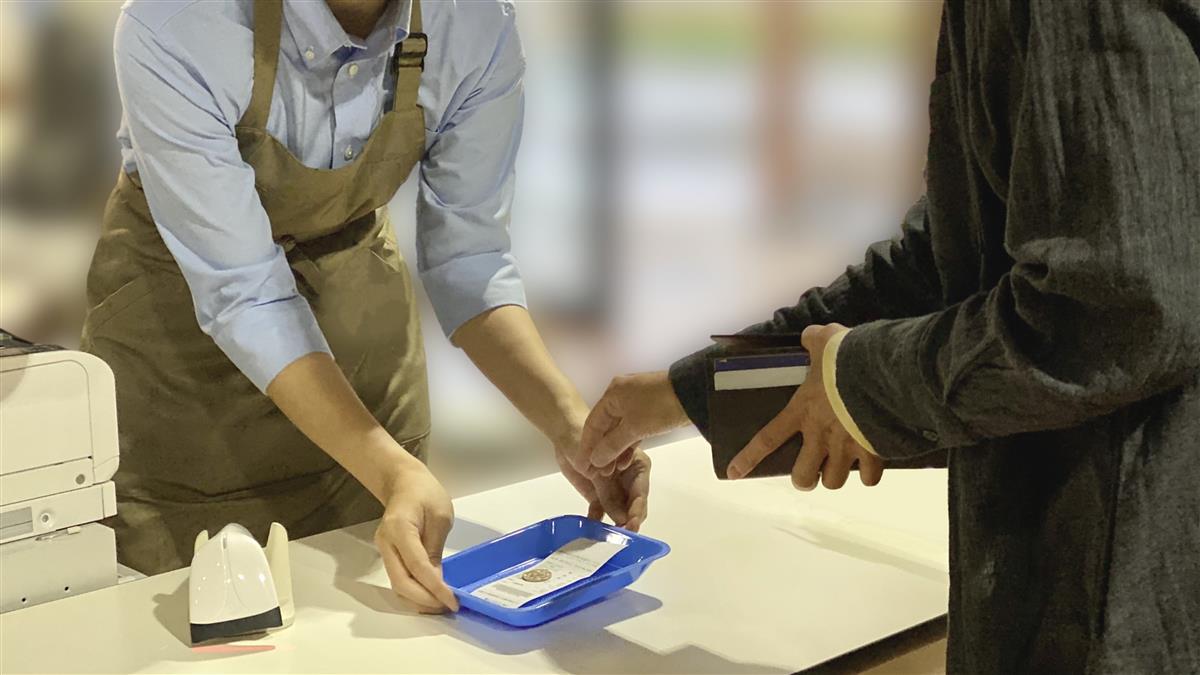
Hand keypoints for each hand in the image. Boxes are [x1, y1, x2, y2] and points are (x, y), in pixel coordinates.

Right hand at [374, 460, 458, 612]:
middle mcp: (386, 542)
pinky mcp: (388, 555)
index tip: (452, 601)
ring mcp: (384, 550)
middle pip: (401, 582)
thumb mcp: (441, 516)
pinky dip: (414, 592)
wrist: (403, 482)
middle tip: (447, 606)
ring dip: (418, 600)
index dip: (434, 588)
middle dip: (425, 600)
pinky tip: (430, 595)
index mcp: (400, 528)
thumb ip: (436, 549)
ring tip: (441, 605)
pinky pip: (399, 579)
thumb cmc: (425, 492)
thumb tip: (437, 581)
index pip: (417, 566)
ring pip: (397, 585)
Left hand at [555, 414, 652, 530]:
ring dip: (614, 525)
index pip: (641, 493)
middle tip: (622, 535)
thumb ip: (607, 484)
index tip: (631, 524)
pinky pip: (599, 512)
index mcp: (638, 467)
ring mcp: (614, 490)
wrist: (566, 433)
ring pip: (618, 513)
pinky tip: (590, 530)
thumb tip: (618, 513)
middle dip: (628, 522)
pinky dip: (595, 521)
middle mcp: (629, 482)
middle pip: (633, 507)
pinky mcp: (597, 496)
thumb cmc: (589, 435)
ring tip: (608, 539)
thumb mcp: (600, 458)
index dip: (637, 510)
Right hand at [580, 371, 689, 476]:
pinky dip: (628, 443)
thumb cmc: (659, 407)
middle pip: (605, 427)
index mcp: (612, 394)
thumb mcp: (633, 428)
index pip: (592, 423)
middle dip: (601, 450)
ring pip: (620, 429)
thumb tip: (595, 461)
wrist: (694, 393)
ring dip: (615, 449)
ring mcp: (636, 402)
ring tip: (611, 471)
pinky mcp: (650, 410)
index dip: (587, 446)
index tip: (583, 466)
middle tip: (598, 473)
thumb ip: (612, 445)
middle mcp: (620, 395)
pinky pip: (633, 428)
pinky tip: (625, 460)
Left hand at [728, 324, 883, 489]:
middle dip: (805, 479)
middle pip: (803, 477)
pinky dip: (869, 474)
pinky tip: (870, 463)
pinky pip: (869, 478)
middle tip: (810, 471)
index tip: (733, 474)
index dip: (748, 459)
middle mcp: (820, 436)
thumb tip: (810, 337)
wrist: (882, 372)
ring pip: (834, 482)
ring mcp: (847, 448)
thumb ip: (812, 340)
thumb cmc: (846, 357)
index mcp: (801, 411)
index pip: (767, 439)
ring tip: (841, 465)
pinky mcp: (873, 452)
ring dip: (835, 476)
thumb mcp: (823, 340)